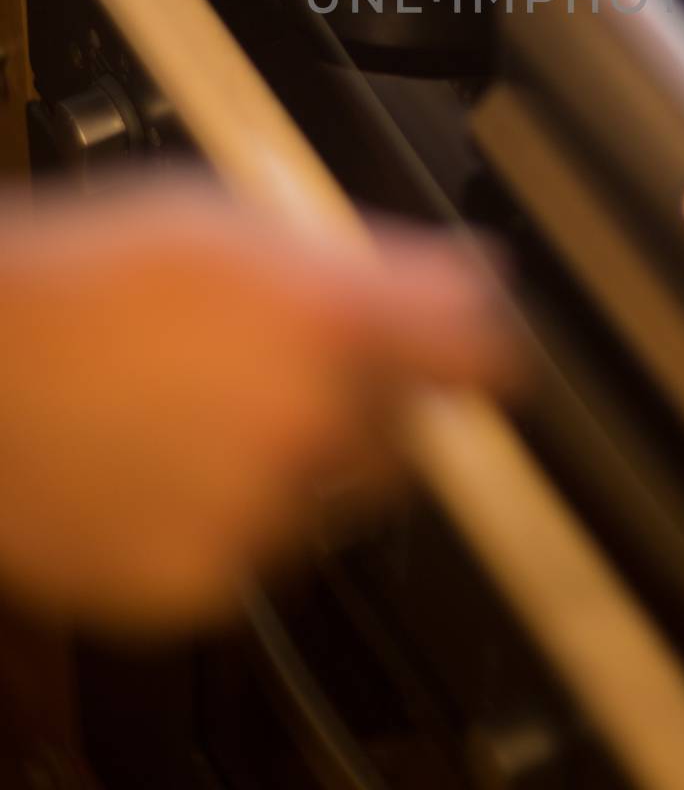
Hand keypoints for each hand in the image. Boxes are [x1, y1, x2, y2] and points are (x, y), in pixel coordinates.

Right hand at [0, 175, 517, 630]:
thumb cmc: (80, 277)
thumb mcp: (234, 218)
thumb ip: (364, 255)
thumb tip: (452, 272)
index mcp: (330, 320)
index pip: (483, 351)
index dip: (489, 342)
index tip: (490, 345)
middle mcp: (310, 422)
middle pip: (416, 424)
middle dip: (380, 391)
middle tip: (301, 358)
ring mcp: (260, 510)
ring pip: (346, 491)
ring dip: (315, 454)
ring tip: (219, 404)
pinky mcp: (206, 577)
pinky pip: (271, 546)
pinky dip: (246, 510)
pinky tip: (183, 456)